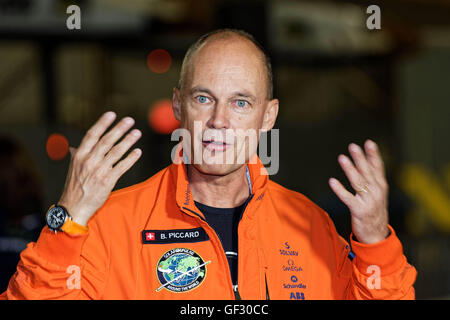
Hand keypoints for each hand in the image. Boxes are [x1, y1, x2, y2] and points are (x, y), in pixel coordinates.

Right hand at [58, 111, 141, 225]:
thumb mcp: (73, 169)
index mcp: (80, 155)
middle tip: (129, 120)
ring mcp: (99, 171)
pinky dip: (130, 159)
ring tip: (136, 132)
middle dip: (119, 129)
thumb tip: (75, 147)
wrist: (74, 208)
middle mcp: (89, 161)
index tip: (111, 114)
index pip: (92, 135)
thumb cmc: (74, 188)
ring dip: (128, 141)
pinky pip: (121, 167)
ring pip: (116, 152)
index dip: (102, 123)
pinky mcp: (107, 181)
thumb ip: (76, 156)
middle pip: (106, 141)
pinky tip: (137, 151)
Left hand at [328, 140, 388, 243]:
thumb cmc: (374, 212)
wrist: (377, 235)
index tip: (369, 142)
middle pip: (367, 172)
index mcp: (381, 186)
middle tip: (353, 146)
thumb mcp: (377, 194)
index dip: (373, 155)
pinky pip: (347, 198)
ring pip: (358, 182)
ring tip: (342, 158)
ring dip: (350, 169)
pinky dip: (339, 189)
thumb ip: (372, 179)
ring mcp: (368, 201)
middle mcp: (376, 192)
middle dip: (360, 158)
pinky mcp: (359, 211)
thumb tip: (365, 162)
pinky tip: (332, 181)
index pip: (377, 167)